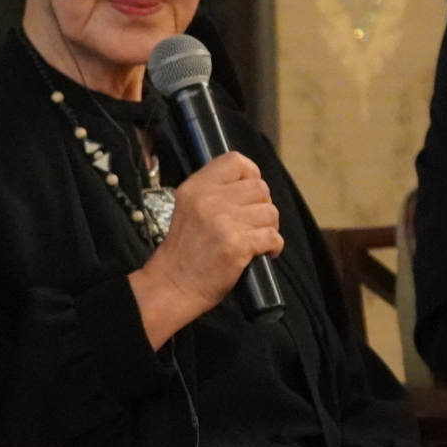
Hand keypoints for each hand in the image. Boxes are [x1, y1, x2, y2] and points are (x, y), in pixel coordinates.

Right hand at [129, 152, 282, 346]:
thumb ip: (214, 192)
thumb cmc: (182, 250)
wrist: (172, 285)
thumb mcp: (188, 208)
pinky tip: (264, 253)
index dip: (251, 174)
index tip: (249, 194)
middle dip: (263, 205)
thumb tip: (252, 185)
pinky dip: (274, 246)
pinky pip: (273, 236)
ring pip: (270, 212)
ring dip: (269, 227)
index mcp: (196, 187)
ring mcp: (224, 222)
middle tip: (253, 223)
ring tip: (257, 239)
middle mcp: (209, 199)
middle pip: (260, 187)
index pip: (236, 161)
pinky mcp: (237, 245)